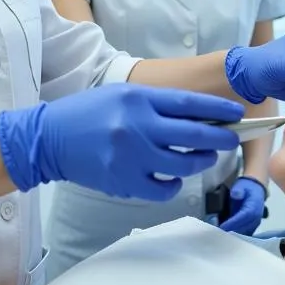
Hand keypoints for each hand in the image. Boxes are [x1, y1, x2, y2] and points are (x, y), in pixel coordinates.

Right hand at [0, 83, 242, 200]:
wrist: (47, 140)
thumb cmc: (87, 113)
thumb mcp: (120, 96)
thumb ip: (156, 104)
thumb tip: (198, 114)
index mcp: (138, 99)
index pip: (190, 104)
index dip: (218, 109)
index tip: (237, 113)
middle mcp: (137, 127)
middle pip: (195, 135)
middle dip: (220, 138)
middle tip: (230, 139)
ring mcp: (131, 157)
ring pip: (184, 164)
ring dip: (201, 161)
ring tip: (204, 157)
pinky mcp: (123, 182)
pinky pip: (163, 188)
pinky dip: (174, 185)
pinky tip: (174, 179)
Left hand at [220, 177, 266, 234]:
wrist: (256, 189)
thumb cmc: (246, 187)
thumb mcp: (241, 185)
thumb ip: (238, 190)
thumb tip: (235, 194)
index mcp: (253, 207)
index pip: (243, 217)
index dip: (232, 223)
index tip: (222, 227)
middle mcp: (256, 217)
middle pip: (243, 227)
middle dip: (231, 231)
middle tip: (218, 234)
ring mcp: (255, 223)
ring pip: (244, 232)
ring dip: (233, 235)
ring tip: (221, 236)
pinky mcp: (252, 226)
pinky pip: (245, 233)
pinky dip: (237, 235)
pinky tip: (227, 236)